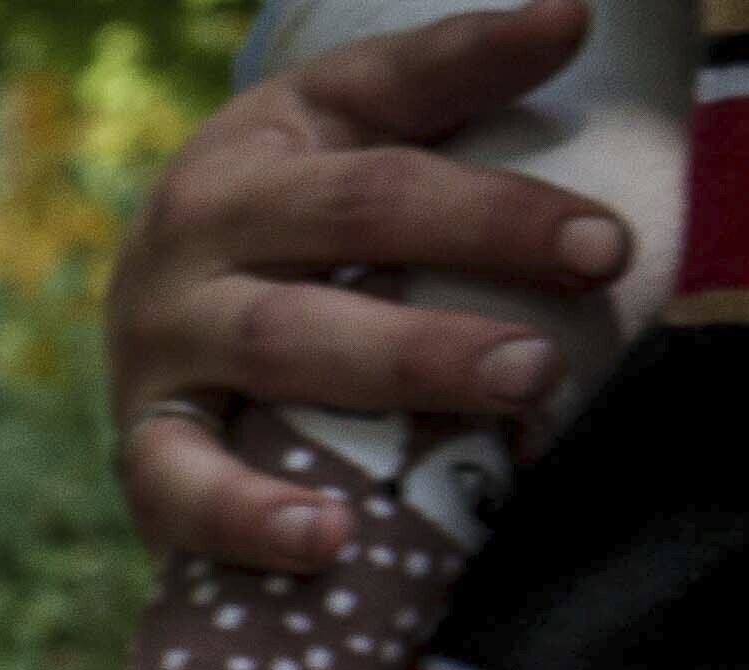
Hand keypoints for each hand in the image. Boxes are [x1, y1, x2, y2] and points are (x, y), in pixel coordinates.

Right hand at [107, 0, 633, 568]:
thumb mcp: (352, 123)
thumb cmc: (292, 208)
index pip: (393, 162)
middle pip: (347, 232)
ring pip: (281, 348)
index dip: (500, 200)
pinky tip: (330, 539)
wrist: (153, 298)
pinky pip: (180, 488)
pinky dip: (249, 518)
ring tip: (513, 400)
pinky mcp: (140, 447)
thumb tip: (575, 15)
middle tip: (575, 318)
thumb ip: (456, 74)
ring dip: (402, 371)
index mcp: (260, 149)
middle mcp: (198, 235)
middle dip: (475, 258)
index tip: (608, 243)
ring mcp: (160, 345)